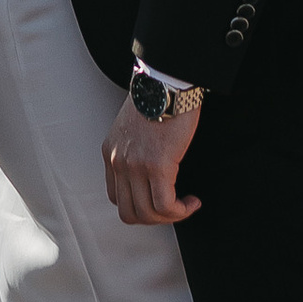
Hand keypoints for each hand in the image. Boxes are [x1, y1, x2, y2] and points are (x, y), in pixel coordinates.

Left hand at [103, 92, 200, 225]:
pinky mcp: (157, 166)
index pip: (116, 197)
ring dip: (170, 216)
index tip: (159, 201)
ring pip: (148, 214)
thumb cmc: (156, 98)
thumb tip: (149, 170)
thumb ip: (133, 148)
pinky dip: (180, 210)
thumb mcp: (132, 127)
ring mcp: (135, 166)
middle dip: (154, 219)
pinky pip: (166, 205)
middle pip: (129, 213)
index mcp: (110, 153)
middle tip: (174, 209)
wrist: (166, 82)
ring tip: (186, 206)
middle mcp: (118, 162)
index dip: (140, 206)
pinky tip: (192, 201)